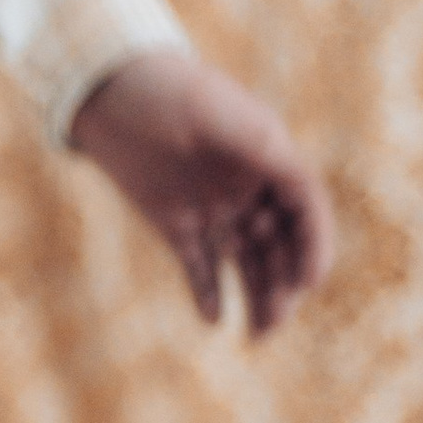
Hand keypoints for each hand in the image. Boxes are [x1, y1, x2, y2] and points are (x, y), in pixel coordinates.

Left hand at [66, 49, 329, 334]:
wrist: (109, 87)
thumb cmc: (171, 91)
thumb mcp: (226, 118)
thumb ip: (266, 153)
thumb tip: (302, 189)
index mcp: (270, 158)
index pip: (306, 211)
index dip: (313, 247)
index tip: (309, 282)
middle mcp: (248, 187)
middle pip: (278, 245)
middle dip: (282, 284)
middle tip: (276, 321)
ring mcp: (213, 206)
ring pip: (244, 261)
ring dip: (255, 296)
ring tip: (257, 335)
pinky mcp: (174, 221)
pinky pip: (198, 264)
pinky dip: (207, 292)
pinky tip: (214, 319)